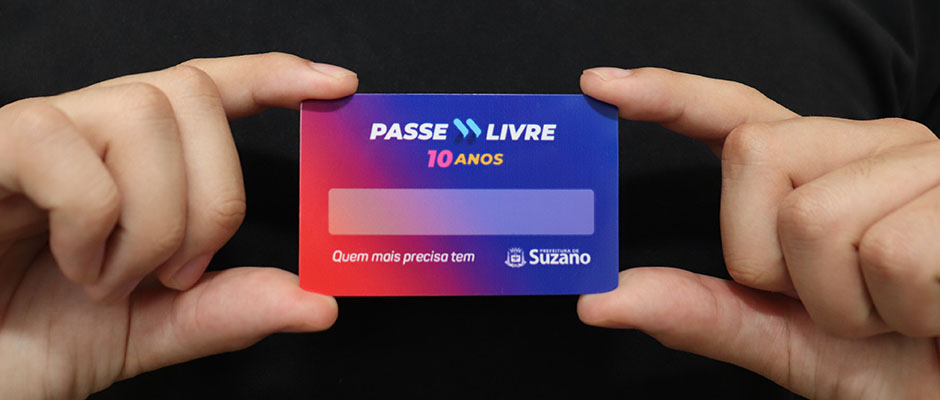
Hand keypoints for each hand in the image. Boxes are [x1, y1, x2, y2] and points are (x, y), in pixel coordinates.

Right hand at [0, 53, 356, 397]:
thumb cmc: (35, 340)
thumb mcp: (153, 328)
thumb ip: (230, 309)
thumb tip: (321, 302)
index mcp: (133, 161)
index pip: (208, 88)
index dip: (270, 75)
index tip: (336, 85)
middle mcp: (89, 130)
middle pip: (190, 94)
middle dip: (214, 198)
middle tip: (178, 273)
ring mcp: (38, 133)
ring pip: (143, 114)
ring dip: (151, 221)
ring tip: (111, 278)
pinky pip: (69, 152)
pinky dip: (91, 225)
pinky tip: (73, 266)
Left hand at [577, 67, 939, 398]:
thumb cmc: (897, 363)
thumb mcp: (787, 340)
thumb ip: (701, 313)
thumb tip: (598, 301)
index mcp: (823, 172)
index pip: (736, 117)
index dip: (669, 96)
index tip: (601, 85)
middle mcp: (871, 145)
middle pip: (752, 156)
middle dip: (773, 261)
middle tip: (842, 300)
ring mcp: (924, 161)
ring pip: (814, 218)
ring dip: (848, 304)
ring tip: (899, 313)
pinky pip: (889, 253)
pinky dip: (904, 312)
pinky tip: (937, 311)